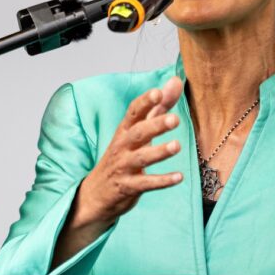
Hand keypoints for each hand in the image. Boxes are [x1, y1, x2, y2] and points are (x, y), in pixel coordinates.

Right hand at [74, 76, 184, 226]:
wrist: (96, 193)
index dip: (145, 102)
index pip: (134, 111)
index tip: (158, 92)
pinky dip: (161, 181)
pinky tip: (179, 177)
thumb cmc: (122, 155)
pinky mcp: (127, 187)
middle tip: (175, 119)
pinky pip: (145, 183)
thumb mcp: (137, 130)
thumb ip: (158, 107)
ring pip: (141, 158)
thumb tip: (176, 81)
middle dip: (155, 125)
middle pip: (138, 133)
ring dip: (159, 152)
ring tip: (177, 146)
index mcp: (125, 129)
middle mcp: (122, 146)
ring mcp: (123, 166)